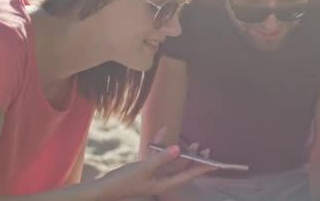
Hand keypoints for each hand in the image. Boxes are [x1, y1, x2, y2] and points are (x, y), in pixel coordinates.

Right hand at [99, 128, 216, 198]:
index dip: (202, 167)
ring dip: (180, 151)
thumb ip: (162, 158)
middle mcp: (162, 180)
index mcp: (165, 184)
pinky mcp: (145, 169)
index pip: (188, 174)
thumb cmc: (124, 181)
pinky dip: (160, 145)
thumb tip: (179, 148)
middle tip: (204, 147)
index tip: (215, 162)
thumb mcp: (144, 168)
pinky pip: (157, 156)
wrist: (104, 188)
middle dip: (194, 158)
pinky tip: (162, 131)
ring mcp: (154, 174)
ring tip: (193, 143)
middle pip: (183, 169)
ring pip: (172, 162)